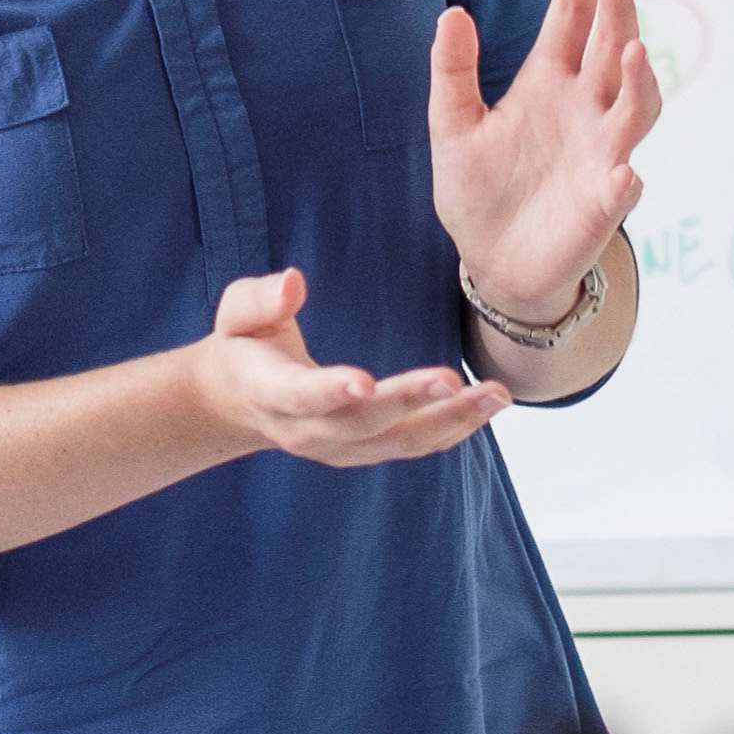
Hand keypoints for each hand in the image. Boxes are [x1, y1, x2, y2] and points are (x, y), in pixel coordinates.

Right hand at [188, 267, 510, 465]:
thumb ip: (260, 298)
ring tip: (496, 396)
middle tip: (455, 381)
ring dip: (450, 421)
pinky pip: (414, 446)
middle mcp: (309, 431)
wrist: (239, 400)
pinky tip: (488, 406)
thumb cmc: (244, 344)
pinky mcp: (367, 451)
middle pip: (363, 424)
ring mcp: (340, 448)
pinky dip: (453, 429)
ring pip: (399, 442)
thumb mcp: (237, 313)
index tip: (364, 382)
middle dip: (409, 403)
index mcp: (273, 392)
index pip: (303, 395)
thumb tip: (292, 282)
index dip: (332, 391)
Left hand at [430, 0, 659, 322]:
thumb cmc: (478, 190)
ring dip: (639, 79)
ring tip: (630, 48)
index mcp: (548, 82)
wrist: (491, 261)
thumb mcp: (452, 126)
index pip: (568, 18)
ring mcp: (600, 153)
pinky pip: (621, 188)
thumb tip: (451, 11)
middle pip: (610, 48)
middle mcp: (585, 109)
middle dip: (616, 10)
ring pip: (635, 108)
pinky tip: (622, 171)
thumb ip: (452, 71)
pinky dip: (624, 179)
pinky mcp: (603, 204)